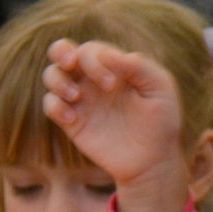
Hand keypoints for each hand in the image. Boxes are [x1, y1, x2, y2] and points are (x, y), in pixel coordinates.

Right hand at [41, 38, 189, 211]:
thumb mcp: (161, 90)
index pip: (93, 50)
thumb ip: (141, 67)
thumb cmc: (162, 123)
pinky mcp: (73, 122)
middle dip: (61, 51)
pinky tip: (72, 118)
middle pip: (63, 52)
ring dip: (57, 79)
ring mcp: (82, 100)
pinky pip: (51, 105)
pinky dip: (55, 106)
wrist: (153, 161)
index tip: (112, 84)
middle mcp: (93, 80)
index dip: (96, 60)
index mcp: (114, 68)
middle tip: (71, 63)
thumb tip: (109, 54)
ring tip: (76, 97)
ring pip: (53, 75)